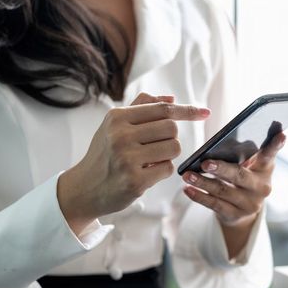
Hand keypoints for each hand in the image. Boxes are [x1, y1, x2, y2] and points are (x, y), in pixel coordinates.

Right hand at [57, 93, 209, 233]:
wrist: (83, 188)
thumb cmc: (104, 153)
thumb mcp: (114, 125)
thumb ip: (141, 107)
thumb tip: (171, 98)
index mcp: (117, 117)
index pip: (162, 109)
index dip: (187, 110)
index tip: (204, 113)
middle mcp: (120, 135)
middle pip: (171, 128)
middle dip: (170, 137)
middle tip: (154, 146)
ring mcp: (127, 159)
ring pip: (173, 148)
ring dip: (168, 154)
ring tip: (149, 159)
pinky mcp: (135, 181)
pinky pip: (168, 168)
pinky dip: (162, 170)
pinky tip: (145, 173)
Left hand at [181, 132, 285, 257]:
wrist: (243, 209)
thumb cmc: (244, 176)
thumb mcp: (250, 164)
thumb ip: (247, 151)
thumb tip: (231, 135)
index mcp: (265, 168)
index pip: (270, 154)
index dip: (276, 145)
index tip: (282, 134)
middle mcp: (262, 187)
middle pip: (240, 176)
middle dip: (222, 169)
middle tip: (205, 163)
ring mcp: (250, 203)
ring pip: (224, 191)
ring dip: (203, 183)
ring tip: (187, 175)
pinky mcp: (236, 215)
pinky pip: (215, 205)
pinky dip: (200, 197)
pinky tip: (188, 189)